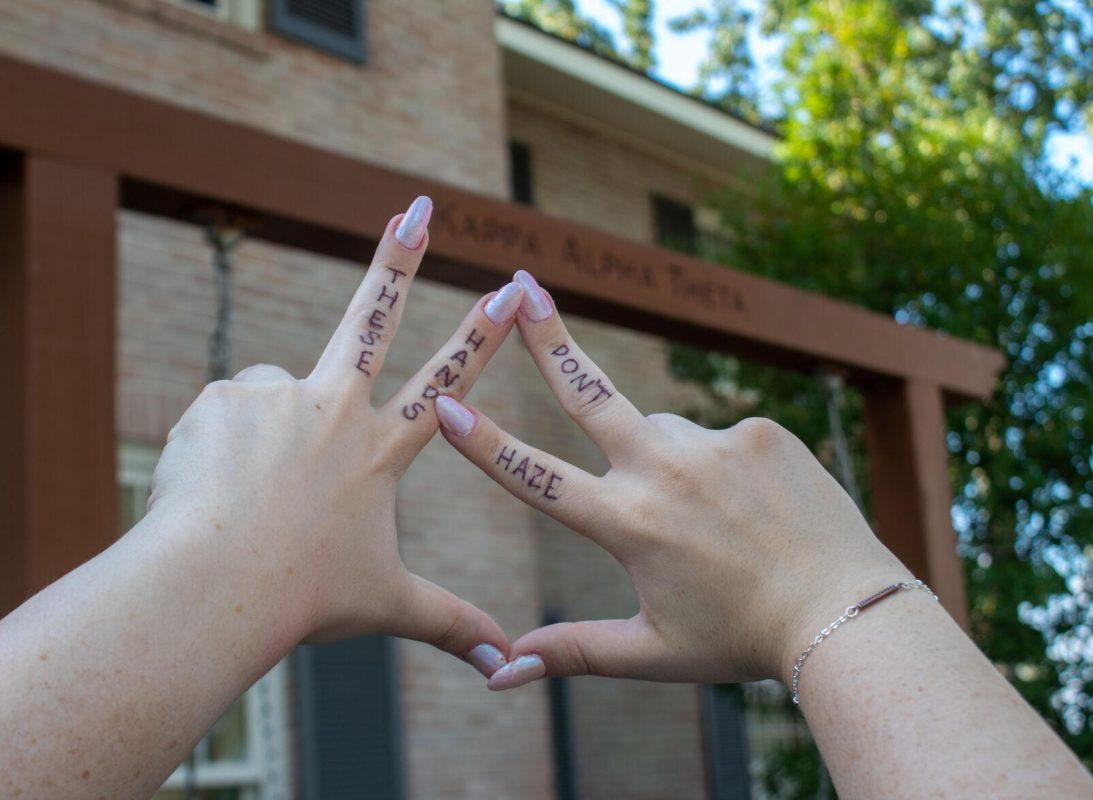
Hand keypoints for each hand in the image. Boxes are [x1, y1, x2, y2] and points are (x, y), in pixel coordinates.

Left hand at [148, 197, 524, 676]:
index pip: (451, 381)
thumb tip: (507, 669)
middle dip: (401, 255)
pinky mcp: (227, 397)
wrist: (215, 589)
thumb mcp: (387, 605)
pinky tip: (213, 490)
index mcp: (383, 449)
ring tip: (249, 501)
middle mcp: (339, 408)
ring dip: (264, 443)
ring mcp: (282, 397)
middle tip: (419, 204)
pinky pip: (223, 416)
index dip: (486, 333)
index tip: (514, 286)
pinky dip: (217, 450)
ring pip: (274, 404)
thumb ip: (450, 625)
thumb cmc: (305, 597)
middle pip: (375, 316)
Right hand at [434, 270, 912, 688]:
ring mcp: (717, 445)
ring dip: (662, 461)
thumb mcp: (652, 651)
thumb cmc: (742, 640)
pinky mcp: (760, 431)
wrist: (847, 612)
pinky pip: (718, 439)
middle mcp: (667, 472)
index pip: (539, 478)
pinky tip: (751, 508)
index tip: (444, 402)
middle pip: (590, 393)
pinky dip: (719, 467)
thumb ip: (572, 653)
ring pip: (662, 433)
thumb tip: (497, 676)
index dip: (484, 443)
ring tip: (710, 523)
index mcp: (631, 524)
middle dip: (549, 338)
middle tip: (521, 284)